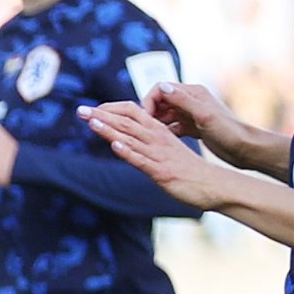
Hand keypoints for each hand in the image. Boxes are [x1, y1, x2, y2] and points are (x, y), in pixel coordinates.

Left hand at [84, 99, 230, 208]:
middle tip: (80, 110)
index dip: (111, 109)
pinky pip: (142, 160)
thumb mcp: (165, 150)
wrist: (213, 185)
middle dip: (102, 116)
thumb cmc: (188, 169)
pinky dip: (128, 151)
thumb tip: (125, 139)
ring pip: (131, 138)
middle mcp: (158, 139)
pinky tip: (114, 145)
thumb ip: (146, 143)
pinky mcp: (161, 171)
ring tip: (91, 121)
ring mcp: (159, 155)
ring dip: (109, 129)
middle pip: (127, 122)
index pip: (132, 112)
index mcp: (159, 131)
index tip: (92, 109)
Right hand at [142, 78, 265, 168]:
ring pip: (164, 114)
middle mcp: (191, 101)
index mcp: (193, 93)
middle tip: (145, 130)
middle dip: (150, 113)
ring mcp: (191, 114)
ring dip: (155, 123)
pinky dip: (164, 132)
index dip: (149, 102)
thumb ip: (183, 101)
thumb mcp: (204, 116)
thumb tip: (162, 87)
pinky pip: (171, 126)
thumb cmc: (229, 132)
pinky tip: (162, 142)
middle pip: (160, 101)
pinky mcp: (192, 127)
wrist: (245, 149)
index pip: (160, 89)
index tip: (145, 118)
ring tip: (150, 137)